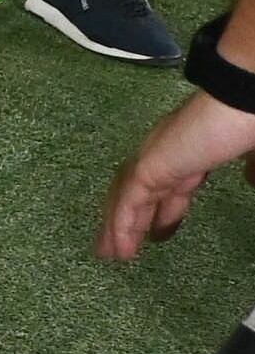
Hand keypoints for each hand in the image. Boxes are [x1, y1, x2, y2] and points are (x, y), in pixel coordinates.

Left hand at [100, 91, 254, 261]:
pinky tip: (118, 247)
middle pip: (142, 192)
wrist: (244, 99)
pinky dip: (122, 224)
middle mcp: (168, 152)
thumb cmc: (249, 122)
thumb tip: (251, 181)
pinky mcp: (150, 164)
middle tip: (124, 248)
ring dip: (118, 226)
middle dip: (133, 220)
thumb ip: (252, 167)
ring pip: (128, 196)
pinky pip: (129, 199)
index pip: (172, 186)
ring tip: (111, 254)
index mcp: (193, 150)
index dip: (165, 211)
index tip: (159, 232)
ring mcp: (156, 155)